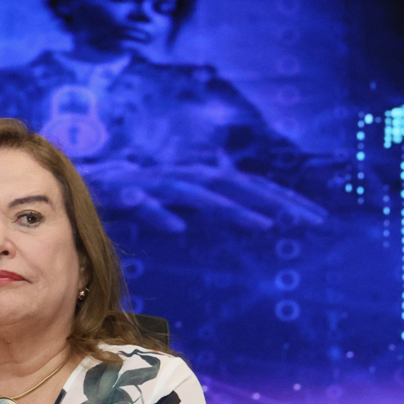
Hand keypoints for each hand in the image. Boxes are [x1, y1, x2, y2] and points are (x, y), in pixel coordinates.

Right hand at [83, 158, 328, 233]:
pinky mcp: (125, 192)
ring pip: (200, 193)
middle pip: (239, 186)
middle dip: (277, 200)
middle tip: (311, 221)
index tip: (320, 218)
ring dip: (233, 208)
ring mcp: (158, 182)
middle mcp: (187, 176)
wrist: (82, 176)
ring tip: (265, 225)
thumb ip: (216, 206)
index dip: (286, 200)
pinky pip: (143, 203)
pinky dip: (160, 213)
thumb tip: (256, 216)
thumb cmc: (143, 191)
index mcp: (203, 178)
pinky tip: (177, 227)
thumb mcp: (187, 199)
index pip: (252, 186)